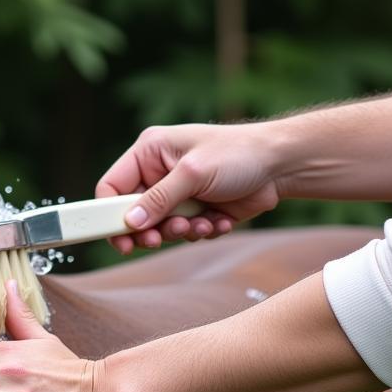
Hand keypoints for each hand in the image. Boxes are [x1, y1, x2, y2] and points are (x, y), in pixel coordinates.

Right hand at [97, 122, 283, 253]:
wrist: (280, 166)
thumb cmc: (238, 154)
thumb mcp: (193, 174)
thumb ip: (158, 200)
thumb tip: (128, 224)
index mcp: (149, 152)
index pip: (111, 187)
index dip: (110, 215)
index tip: (121, 239)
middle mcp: (158, 173)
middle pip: (132, 214)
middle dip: (150, 229)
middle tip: (160, 239)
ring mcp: (177, 193)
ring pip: (159, 228)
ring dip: (180, 233)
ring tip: (200, 224)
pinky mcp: (195, 211)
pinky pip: (184, 233)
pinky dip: (200, 232)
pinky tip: (219, 220)